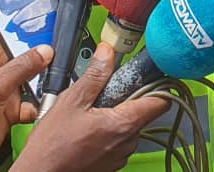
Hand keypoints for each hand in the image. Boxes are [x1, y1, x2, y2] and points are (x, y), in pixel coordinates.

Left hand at [0, 35, 50, 171]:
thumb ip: (20, 68)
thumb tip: (44, 51)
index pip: (12, 33)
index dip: (30, 30)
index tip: (50, 32)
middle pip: (26, 56)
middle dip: (41, 61)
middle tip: (54, 62)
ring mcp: (4, 90)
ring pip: (32, 80)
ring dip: (41, 86)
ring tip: (46, 88)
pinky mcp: (10, 110)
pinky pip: (31, 103)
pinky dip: (36, 107)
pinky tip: (34, 110)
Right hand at [14, 42, 168, 171]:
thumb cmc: (53, 144)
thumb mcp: (73, 101)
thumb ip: (95, 74)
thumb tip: (108, 52)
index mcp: (124, 124)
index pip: (160, 102)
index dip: (158, 84)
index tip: (149, 74)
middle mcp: (128, 143)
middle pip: (142, 112)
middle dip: (126, 99)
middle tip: (103, 94)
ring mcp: (120, 156)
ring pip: (128, 126)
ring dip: (114, 116)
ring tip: (89, 114)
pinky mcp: (111, 164)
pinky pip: (117, 141)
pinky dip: (107, 132)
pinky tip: (86, 130)